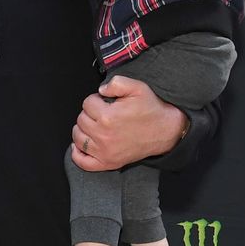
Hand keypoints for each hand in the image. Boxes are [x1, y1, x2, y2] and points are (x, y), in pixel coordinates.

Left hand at [71, 75, 186, 170]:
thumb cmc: (151, 109)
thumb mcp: (137, 88)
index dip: (95, 100)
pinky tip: (81, 145)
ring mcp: (105, 151)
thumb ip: (116, 83)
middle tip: (103, 114)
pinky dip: (78, 154)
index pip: (87, 103)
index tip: (105, 102)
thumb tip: (100, 90)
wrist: (167, 130)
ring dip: (83, 130)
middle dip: (90, 114)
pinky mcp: (108, 162)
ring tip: (95, 126)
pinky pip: (84, 162)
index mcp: (108, 117)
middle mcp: (104, 135)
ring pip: (78, 137)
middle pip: (81, 120)